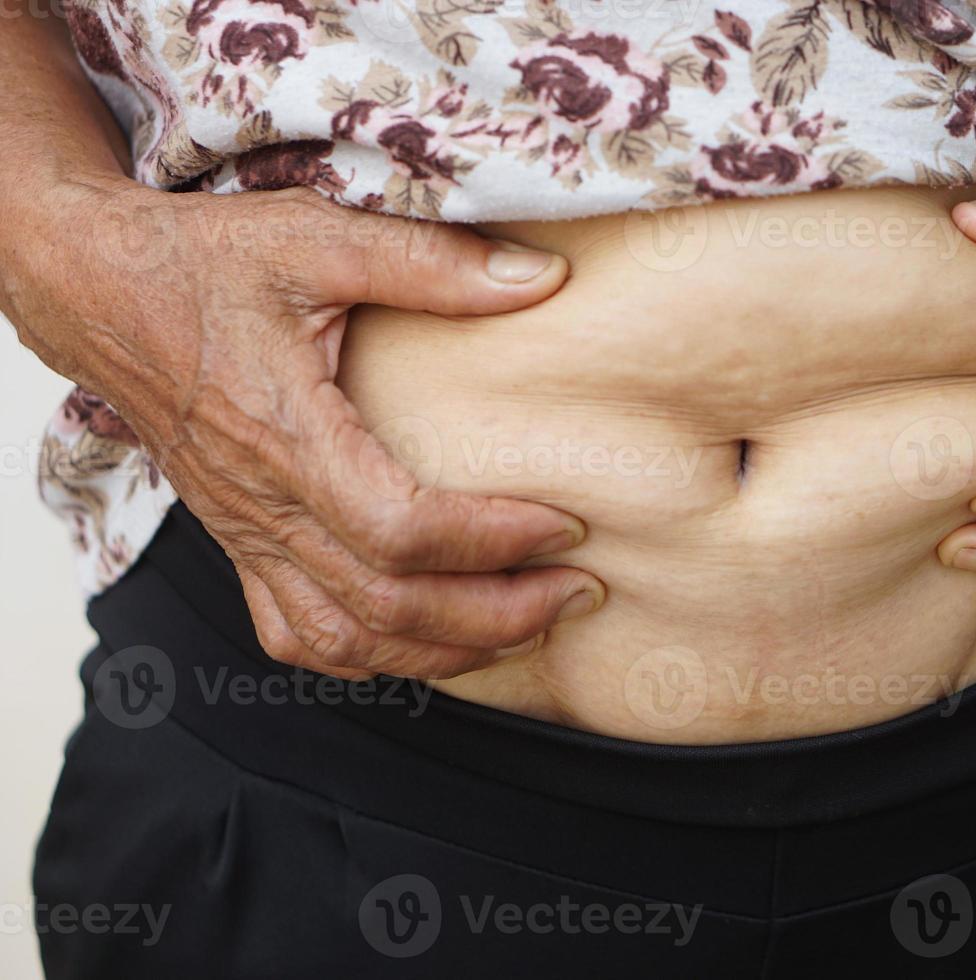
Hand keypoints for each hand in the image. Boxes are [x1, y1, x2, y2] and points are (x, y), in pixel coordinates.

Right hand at [6, 177, 603, 677]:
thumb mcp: (316, 237)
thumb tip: (544, 278)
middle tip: (578, 591)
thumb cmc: (204, 264)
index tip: (567, 525)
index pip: (399, 528)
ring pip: (346, 642)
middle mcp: (263, 504)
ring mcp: (247, 536)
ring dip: (446, 651)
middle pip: (387, 606)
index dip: (492, 542)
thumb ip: (431, 263)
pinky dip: (373, 659)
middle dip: (497, 614)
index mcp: (285, 434)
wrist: (99, 295)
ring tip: (529, 628)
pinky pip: (298, 637)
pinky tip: (433, 645)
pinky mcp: (241, 544)